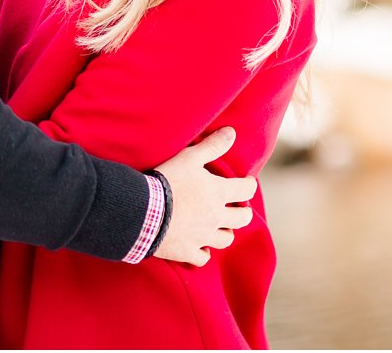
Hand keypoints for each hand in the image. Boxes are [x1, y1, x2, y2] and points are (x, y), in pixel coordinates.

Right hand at [151, 126, 256, 266]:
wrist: (143, 210)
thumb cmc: (167, 180)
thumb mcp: (189, 157)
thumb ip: (212, 146)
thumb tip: (232, 132)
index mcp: (218, 193)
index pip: (246, 190)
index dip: (248, 185)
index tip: (246, 183)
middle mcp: (216, 217)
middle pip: (242, 219)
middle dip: (243, 213)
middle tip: (238, 208)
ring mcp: (203, 237)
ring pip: (225, 239)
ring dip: (225, 232)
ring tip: (219, 226)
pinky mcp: (187, 251)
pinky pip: (202, 257)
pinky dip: (203, 252)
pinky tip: (200, 246)